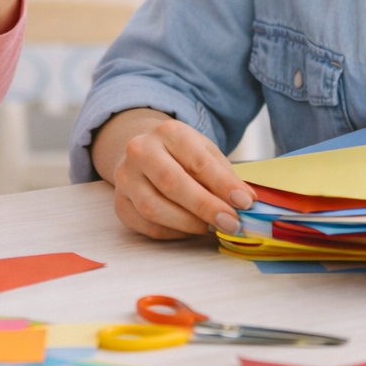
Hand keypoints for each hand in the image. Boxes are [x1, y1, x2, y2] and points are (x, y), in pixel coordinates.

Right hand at [95, 110, 255, 239]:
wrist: (144, 152)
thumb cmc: (181, 155)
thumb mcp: (205, 153)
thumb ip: (223, 176)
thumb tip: (244, 202)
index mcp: (168, 133)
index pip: (197, 161)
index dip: (223, 185)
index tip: (245, 202)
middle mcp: (140, 151)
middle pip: (171, 183)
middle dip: (205, 207)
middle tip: (232, 223)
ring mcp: (125, 178)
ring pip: (154, 208)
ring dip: (189, 224)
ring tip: (211, 227)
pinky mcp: (120, 205)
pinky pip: (148, 227)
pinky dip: (174, 232)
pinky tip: (190, 228)